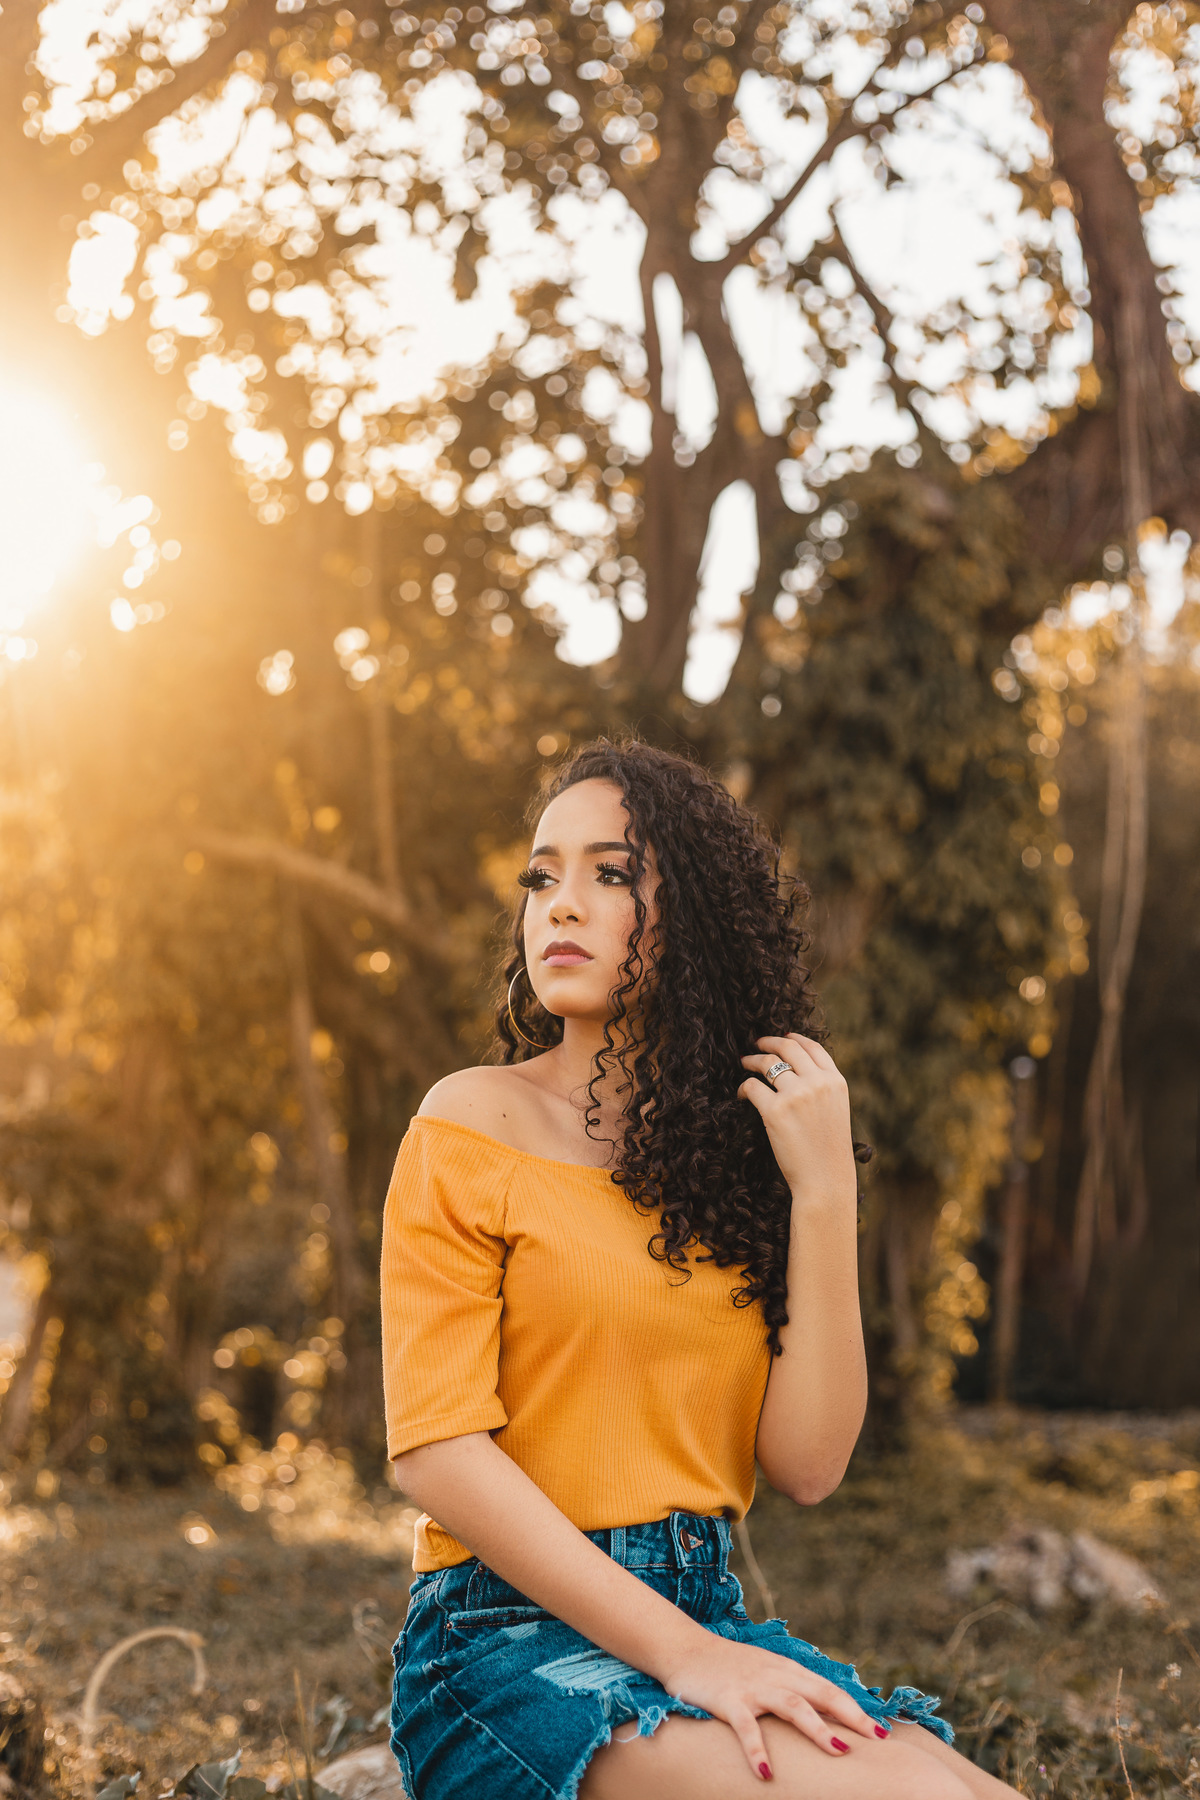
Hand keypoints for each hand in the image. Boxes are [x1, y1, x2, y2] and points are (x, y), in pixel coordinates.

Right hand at [659, 1631, 884, 1778]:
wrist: (685, 1648)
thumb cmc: (728, 1666)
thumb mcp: (764, 1671)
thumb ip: (790, 1686)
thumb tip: (820, 1712)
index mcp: (786, 1669)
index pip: (828, 1688)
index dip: (855, 1708)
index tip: (881, 1730)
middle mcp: (774, 1675)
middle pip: (820, 1693)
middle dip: (851, 1715)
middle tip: (876, 1738)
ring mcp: (752, 1688)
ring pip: (792, 1705)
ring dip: (817, 1728)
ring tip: (839, 1751)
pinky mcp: (728, 1700)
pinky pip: (746, 1728)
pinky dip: (757, 1750)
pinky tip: (765, 1774)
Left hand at [738, 1033, 856, 1205]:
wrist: (825, 1179)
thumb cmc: (829, 1152)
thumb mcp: (836, 1111)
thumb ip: (822, 1089)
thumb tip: (798, 1071)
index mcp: (836, 1082)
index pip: (813, 1048)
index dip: (795, 1038)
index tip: (783, 1037)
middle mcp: (817, 1083)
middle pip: (788, 1048)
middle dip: (769, 1042)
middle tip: (757, 1044)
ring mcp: (796, 1095)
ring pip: (767, 1063)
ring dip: (753, 1060)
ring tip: (745, 1063)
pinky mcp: (775, 1111)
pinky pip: (752, 1087)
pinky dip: (743, 1087)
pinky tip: (742, 1094)